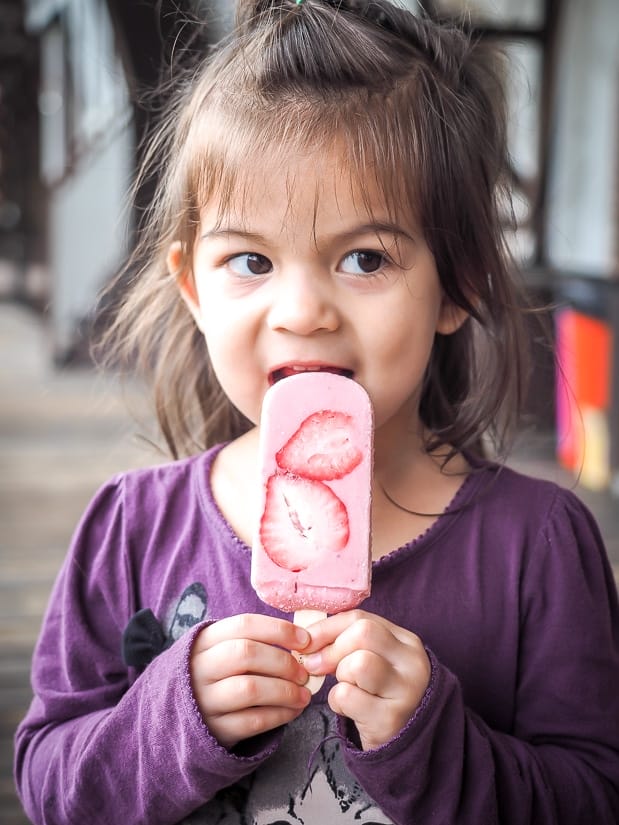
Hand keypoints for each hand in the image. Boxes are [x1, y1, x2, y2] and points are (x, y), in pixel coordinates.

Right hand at [190, 614, 311, 748]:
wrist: (187, 715)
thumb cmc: (219, 674)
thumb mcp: (224, 650)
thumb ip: (256, 642)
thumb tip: (303, 642)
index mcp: (205, 640)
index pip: (244, 625)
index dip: (279, 630)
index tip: (305, 640)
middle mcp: (200, 667)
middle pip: (246, 654)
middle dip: (283, 662)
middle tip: (304, 673)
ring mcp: (204, 699)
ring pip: (249, 688)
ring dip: (284, 691)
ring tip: (304, 695)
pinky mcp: (214, 729)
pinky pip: (252, 720)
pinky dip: (279, 715)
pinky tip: (293, 711)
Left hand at [300, 610, 430, 750]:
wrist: (399, 742)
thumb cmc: (376, 693)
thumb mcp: (369, 660)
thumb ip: (344, 642)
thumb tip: (306, 639)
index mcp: (406, 641)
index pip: (361, 618)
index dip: (327, 628)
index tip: (306, 642)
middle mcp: (413, 662)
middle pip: (363, 633)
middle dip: (331, 649)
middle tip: (315, 666)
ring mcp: (406, 690)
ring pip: (359, 663)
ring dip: (341, 676)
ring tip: (346, 688)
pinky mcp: (391, 718)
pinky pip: (348, 696)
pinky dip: (338, 702)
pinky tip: (349, 710)